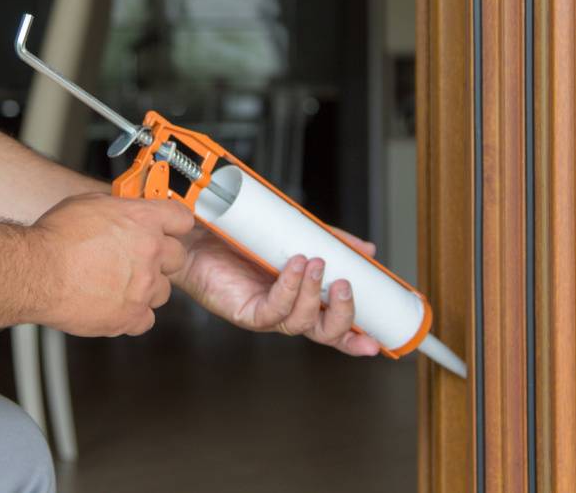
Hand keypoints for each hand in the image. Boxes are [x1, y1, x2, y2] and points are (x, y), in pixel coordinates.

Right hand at [28, 193, 193, 336]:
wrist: (37, 271)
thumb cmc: (55, 237)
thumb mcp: (89, 204)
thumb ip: (118, 208)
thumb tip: (124, 210)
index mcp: (144, 220)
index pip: (181, 219)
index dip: (174, 225)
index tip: (168, 230)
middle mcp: (150, 252)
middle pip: (177, 257)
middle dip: (161, 259)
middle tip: (139, 260)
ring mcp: (144, 286)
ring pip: (163, 291)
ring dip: (147, 289)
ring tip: (119, 285)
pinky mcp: (131, 315)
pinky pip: (145, 320)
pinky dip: (132, 316)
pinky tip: (114, 307)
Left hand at [175, 225, 380, 355]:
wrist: (197, 234)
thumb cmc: (241, 237)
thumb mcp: (295, 233)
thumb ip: (330, 241)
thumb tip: (368, 250)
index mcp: (303, 298)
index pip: (334, 325)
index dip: (356, 337)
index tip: (378, 341)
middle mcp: (287, 310)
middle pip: (324, 333)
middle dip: (342, 316)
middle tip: (346, 287)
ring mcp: (266, 313)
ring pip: (300, 322)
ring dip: (313, 294)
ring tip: (315, 263)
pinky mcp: (245, 311)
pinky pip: (272, 310)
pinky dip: (287, 288)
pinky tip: (292, 266)